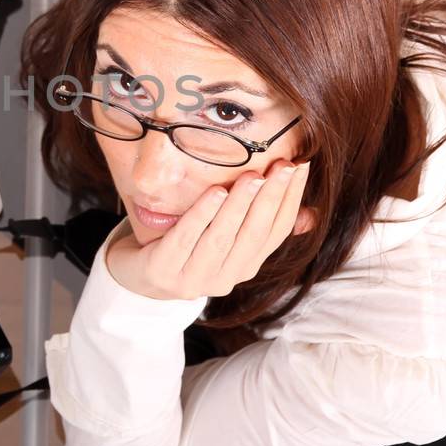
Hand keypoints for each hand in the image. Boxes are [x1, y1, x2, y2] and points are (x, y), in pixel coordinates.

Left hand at [105, 158, 312, 301]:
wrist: (135, 273)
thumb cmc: (186, 245)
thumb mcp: (225, 236)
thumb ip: (259, 225)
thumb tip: (310, 213)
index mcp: (246, 267)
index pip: (276, 232)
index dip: (291, 199)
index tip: (300, 166)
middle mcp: (225, 278)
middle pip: (253, 234)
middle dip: (270, 197)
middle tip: (282, 166)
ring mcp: (194, 279)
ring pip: (222, 238)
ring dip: (240, 206)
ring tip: (252, 176)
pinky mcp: (164, 272)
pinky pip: (186, 239)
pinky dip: (202, 215)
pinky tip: (215, 192)